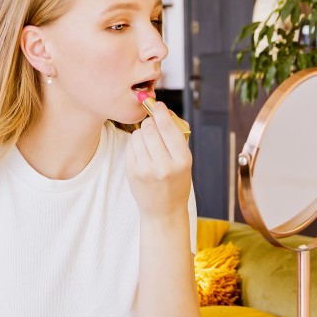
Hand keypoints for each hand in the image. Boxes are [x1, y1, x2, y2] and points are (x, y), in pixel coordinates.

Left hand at [126, 100, 191, 219]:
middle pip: (150, 128)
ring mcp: (145, 171)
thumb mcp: (185, 161)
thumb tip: (165, 111)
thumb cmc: (177, 182)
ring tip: (149, 143)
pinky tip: (142, 152)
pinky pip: (130, 146)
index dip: (161, 112)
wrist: (163, 210)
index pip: (168, 128)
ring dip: (143, 133)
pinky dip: (136, 144)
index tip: (158, 106)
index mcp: (182, 161)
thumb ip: (178, 136)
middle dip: (151, 123)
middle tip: (154, 126)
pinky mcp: (132, 173)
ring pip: (138, 135)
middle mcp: (164, 166)